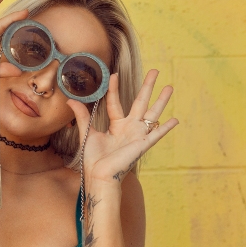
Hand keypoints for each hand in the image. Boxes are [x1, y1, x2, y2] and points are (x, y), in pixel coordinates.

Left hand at [67, 70, 178, 184]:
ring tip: (169, 86)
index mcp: (116, 125)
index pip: (116, 102)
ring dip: (161, 101)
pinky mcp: (143, 144)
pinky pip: (157, 134)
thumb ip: (82, 116)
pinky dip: (166, 127)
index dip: (115, 88)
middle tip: (155, 71)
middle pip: (141, 102)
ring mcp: (138, 135)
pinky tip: (175, 119)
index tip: (114, 74)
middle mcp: (129, 127)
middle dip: (148, 86)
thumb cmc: (93, 158)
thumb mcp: (87, 133)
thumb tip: (71, 100)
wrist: (98, 175)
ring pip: (152, 113)